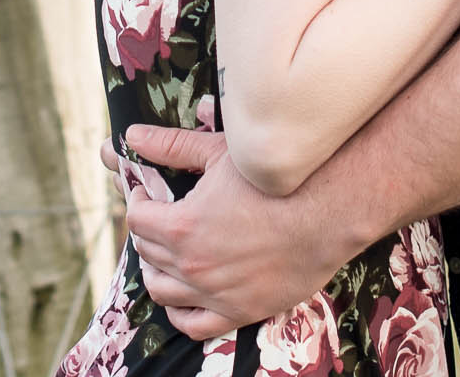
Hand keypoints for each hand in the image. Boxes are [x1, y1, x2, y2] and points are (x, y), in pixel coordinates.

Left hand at [118, 124, 364, 338]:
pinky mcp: (237, 311)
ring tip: (166, 253)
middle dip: (147, 231)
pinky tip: (181, 295)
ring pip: (161, 290)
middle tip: (159, 216)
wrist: (327, 213)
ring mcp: (213, 293)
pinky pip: (192, 325)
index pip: (137, 218)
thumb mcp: (219, 154)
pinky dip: (178, 313)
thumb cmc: (274, 180)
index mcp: (181, 226)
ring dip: (156, 270)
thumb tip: (132, 135)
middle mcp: (191, 265)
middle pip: (147, 252)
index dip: (138, 200)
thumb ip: (171, 146)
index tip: (148, 193)